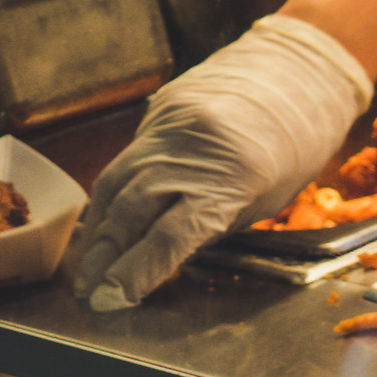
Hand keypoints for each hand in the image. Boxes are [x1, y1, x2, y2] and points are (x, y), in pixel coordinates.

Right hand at [69, 17, 372, 311]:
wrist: (287, 78)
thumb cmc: (289, 151)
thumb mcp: (265, 201)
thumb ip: (214, 228)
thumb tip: (162, 261)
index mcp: (230, 181)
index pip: (170, 236)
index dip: (136, 271)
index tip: (113, 298)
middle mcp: (189, 157)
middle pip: (132, 216)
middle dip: (106, 262)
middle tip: (90, 295)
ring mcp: (165, 138)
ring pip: (116, 193)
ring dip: (97, 237)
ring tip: (87, 271)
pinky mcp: (152, 126)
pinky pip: (118, 170)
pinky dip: (105, 204)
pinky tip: (98, 230)